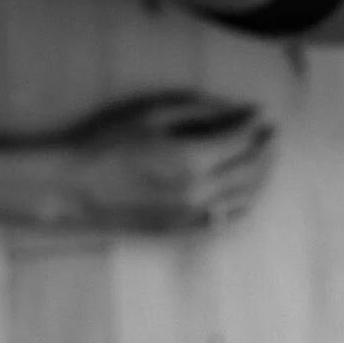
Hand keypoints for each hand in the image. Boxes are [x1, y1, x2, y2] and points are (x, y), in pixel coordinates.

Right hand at [39, 91, 277, 233]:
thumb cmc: (106, 142)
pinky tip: (243, 191)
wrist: (72, 187)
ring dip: (261, 177)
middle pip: (251, 171)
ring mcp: (191, 217)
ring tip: (263, 159)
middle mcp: (200, 193)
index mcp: (192, 159)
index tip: (262, 113)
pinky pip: (226, 221)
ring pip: (244, 199)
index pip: (242, 140)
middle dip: (267, 150)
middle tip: (271, 135)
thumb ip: (200, 110)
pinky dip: (243, 204)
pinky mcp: (181, 232)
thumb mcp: (152, 112)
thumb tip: (238, 110)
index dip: (256, 125)